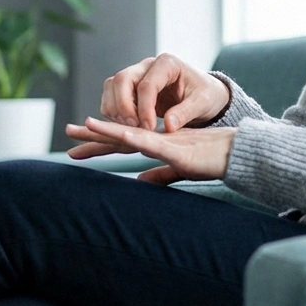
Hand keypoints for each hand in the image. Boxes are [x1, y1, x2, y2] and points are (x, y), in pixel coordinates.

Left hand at [65, 117, 236, 183]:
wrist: (239, 153)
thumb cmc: (213, 161)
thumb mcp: (180, 170)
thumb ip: (160, 175)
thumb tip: (140, 182)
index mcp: (156, 144)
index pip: (122, 143)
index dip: (98, 144)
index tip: (75, 148)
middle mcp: (157, 139)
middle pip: (120, 134)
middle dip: (93, 134)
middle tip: (67, 131)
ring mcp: (167, 143)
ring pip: (133, 133)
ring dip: (110, 129)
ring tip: (87, 123)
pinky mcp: (179, 150)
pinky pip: (155, 143)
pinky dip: (138, 138)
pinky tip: (123, 135)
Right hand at [99, 53, 229, 131]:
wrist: (203, 94)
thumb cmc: (205, 95)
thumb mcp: (203, 103)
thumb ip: (186, 113)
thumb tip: (168, 126)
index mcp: (167, 63)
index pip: (147, 84)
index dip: (144, 108)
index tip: (149, 128)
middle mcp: (147, 65)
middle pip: (122, 79)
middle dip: (124, 107)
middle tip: (136, 128)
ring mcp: (136, 74)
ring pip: (111, 86)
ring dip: (115, 109)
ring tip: (132, 128)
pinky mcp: (129, 88)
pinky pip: (111, 97)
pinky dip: (113, 112)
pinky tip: (128, 126)